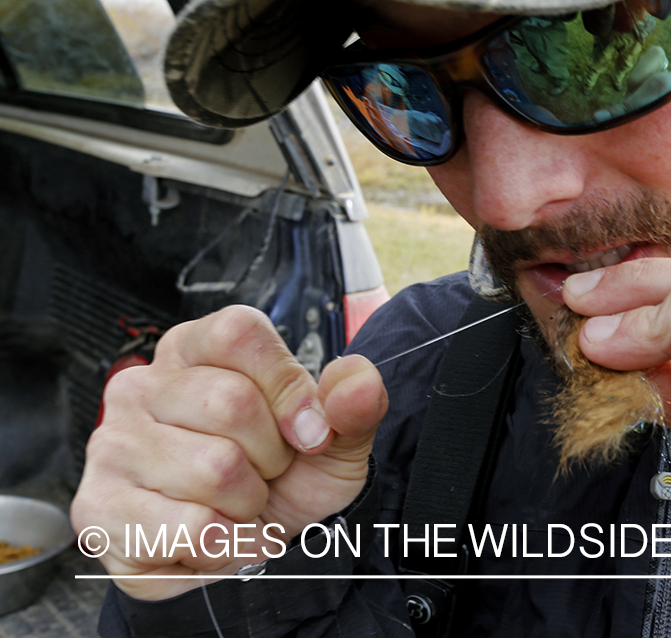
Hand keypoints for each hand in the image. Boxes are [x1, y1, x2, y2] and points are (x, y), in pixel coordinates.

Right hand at [71, 305, 386, 600]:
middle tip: (263, 473)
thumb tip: (358, 382)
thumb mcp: (335, 440)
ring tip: (237, 504)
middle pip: (230, 402)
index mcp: (197, 349)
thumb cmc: (287, 478)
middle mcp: (143, 386)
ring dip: (248, 504)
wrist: (253, 547)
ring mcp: (114, 445)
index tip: (310, 432)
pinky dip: (226, 547)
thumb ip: (353, 405)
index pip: (238, 334)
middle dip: (270, 455)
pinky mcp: (100, 508)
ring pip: (213, 469)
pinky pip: (188, 529)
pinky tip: (218, 538)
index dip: (287, 388)